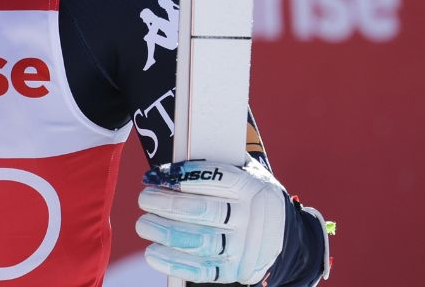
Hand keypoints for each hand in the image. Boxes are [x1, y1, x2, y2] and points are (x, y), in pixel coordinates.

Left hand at [136, 159, 285, 284]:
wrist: (281, 236)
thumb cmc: (248, 198)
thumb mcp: (244, 174)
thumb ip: (217, 164)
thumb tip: (176, 153)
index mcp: (252, 188)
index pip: (216, 178)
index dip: (184, 176)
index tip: (157, 175)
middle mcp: (251, 218)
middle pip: (204, 211)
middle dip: (168, 205)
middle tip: (144, 199)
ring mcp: (244, 248)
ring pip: (200, 242)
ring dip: (166, 233)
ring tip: (143, 225)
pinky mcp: (235, 272)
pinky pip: (202, 270)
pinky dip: (174, 263)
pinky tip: (153, 253)